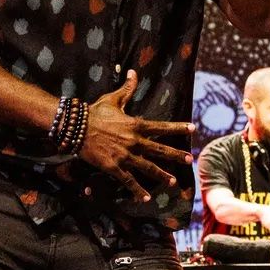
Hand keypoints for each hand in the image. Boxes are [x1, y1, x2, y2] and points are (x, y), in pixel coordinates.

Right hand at [77, 72, 195, 200]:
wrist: (76, 127)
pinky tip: (146, 198)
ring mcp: (125, 155)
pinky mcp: (114, 167)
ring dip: (162, 175)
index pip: (162, 127)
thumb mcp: (114, 99)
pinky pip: (128, 181)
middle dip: (176, 156)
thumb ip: (127, 88)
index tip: (193, 129)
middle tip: (190, 160)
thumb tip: (134, 72)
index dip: (179, 128)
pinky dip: (138, 190)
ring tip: (174, 182)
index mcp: (136, 125)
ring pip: (148, 168)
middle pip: (160, 150)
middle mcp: (134, 141)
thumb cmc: (95, 112)